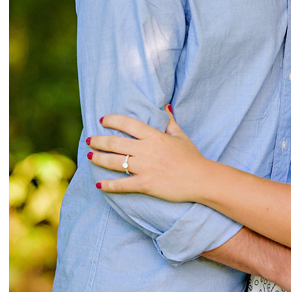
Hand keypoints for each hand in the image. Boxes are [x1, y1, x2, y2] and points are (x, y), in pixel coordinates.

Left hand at [88, 109, 205, 200]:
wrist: (200, 179)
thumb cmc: (192, 157)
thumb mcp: (181, 136)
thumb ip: (169, 121)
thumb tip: (165, 106)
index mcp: (154, 136)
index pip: (127, 123)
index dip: (112, 120)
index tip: (103, 120)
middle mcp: (146, 150)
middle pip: (115, 142)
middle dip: (98, 140)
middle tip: (90, 140)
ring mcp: (144, 167)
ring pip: (114, 162)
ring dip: (98, 158)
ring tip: (90, 156)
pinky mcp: (145, 184)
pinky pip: (122, 184)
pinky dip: (109, 185)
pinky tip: (99, 185)